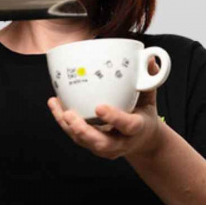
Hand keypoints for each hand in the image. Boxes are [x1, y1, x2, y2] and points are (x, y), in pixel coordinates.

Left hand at [47, 57, 164, 160]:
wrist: (142, 140)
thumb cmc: (144, 114)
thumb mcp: (150, 97)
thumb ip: (150, 79)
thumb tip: (149, 58)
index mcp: (137, 128)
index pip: (128, 126)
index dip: (114, 118)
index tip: (99, 107)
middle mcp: (121, 142)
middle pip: (101, 143)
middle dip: (83, 131)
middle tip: (70, 115)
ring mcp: (105, 146)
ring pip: (84, 141)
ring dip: (68, 126)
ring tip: (57, 106)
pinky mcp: (92, 145)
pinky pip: (75, 136)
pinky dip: (63, 121)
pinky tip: (55, 105)